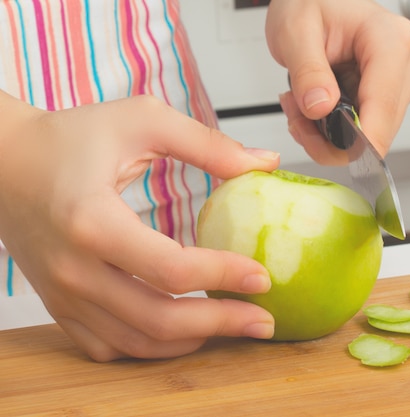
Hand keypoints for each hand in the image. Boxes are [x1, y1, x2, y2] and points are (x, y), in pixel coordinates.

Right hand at [0, 91, 279, 360]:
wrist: (4, 163)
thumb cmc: (71, 137)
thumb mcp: (141, 121)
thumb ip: (205, 143)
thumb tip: (264, 164)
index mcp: (92, 220)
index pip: (171, 269)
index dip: (225, 276)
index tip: (264, 277)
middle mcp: (73, 268)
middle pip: (158, 319)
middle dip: (220, 324)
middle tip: (263, 321)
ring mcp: (63, 294)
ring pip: (137, 342)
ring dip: (193, 340)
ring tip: (235, 325)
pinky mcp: (60, 305)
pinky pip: (109, 346)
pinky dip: (153, 346)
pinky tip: (184, 330)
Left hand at [266, 0, 409, 164]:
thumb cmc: (310, 1)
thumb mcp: (296, 30)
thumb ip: (307, 71)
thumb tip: (321, 108)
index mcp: (389, 40)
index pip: (384, 107)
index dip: (358, 141)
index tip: (328, 151)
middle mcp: (403, 62)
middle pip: (379, 129)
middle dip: (331, 137)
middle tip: (296, 116)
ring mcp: (397, 82)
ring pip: (369, 136)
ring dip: (328, 134)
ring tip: (300, 105)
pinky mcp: (386, 96)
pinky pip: (362, 130)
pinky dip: (332, 130)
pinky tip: (313, 109)